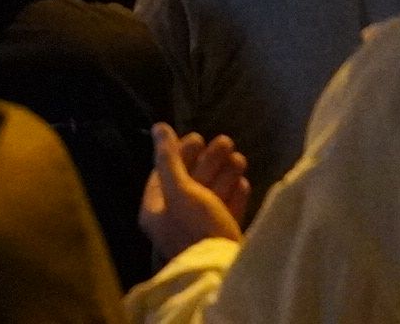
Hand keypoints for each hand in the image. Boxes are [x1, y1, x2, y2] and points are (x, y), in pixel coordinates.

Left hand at [140, 122, 247, 263]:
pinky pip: (226, 212)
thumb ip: (169, 159)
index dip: (179, 153)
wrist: (223, 271)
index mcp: (156, 211)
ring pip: (211, 196)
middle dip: (209, 160)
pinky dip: (234, 196)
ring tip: (239, 157)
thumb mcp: (180, 190)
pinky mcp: (220, 238)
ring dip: (225, 174)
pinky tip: (243, 182)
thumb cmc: (196, 227)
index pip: (164, 174)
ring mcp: (198, 230)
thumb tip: (158, 127)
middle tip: (226, 140)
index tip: (198, 137)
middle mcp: (174, 220)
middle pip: (191, 182)